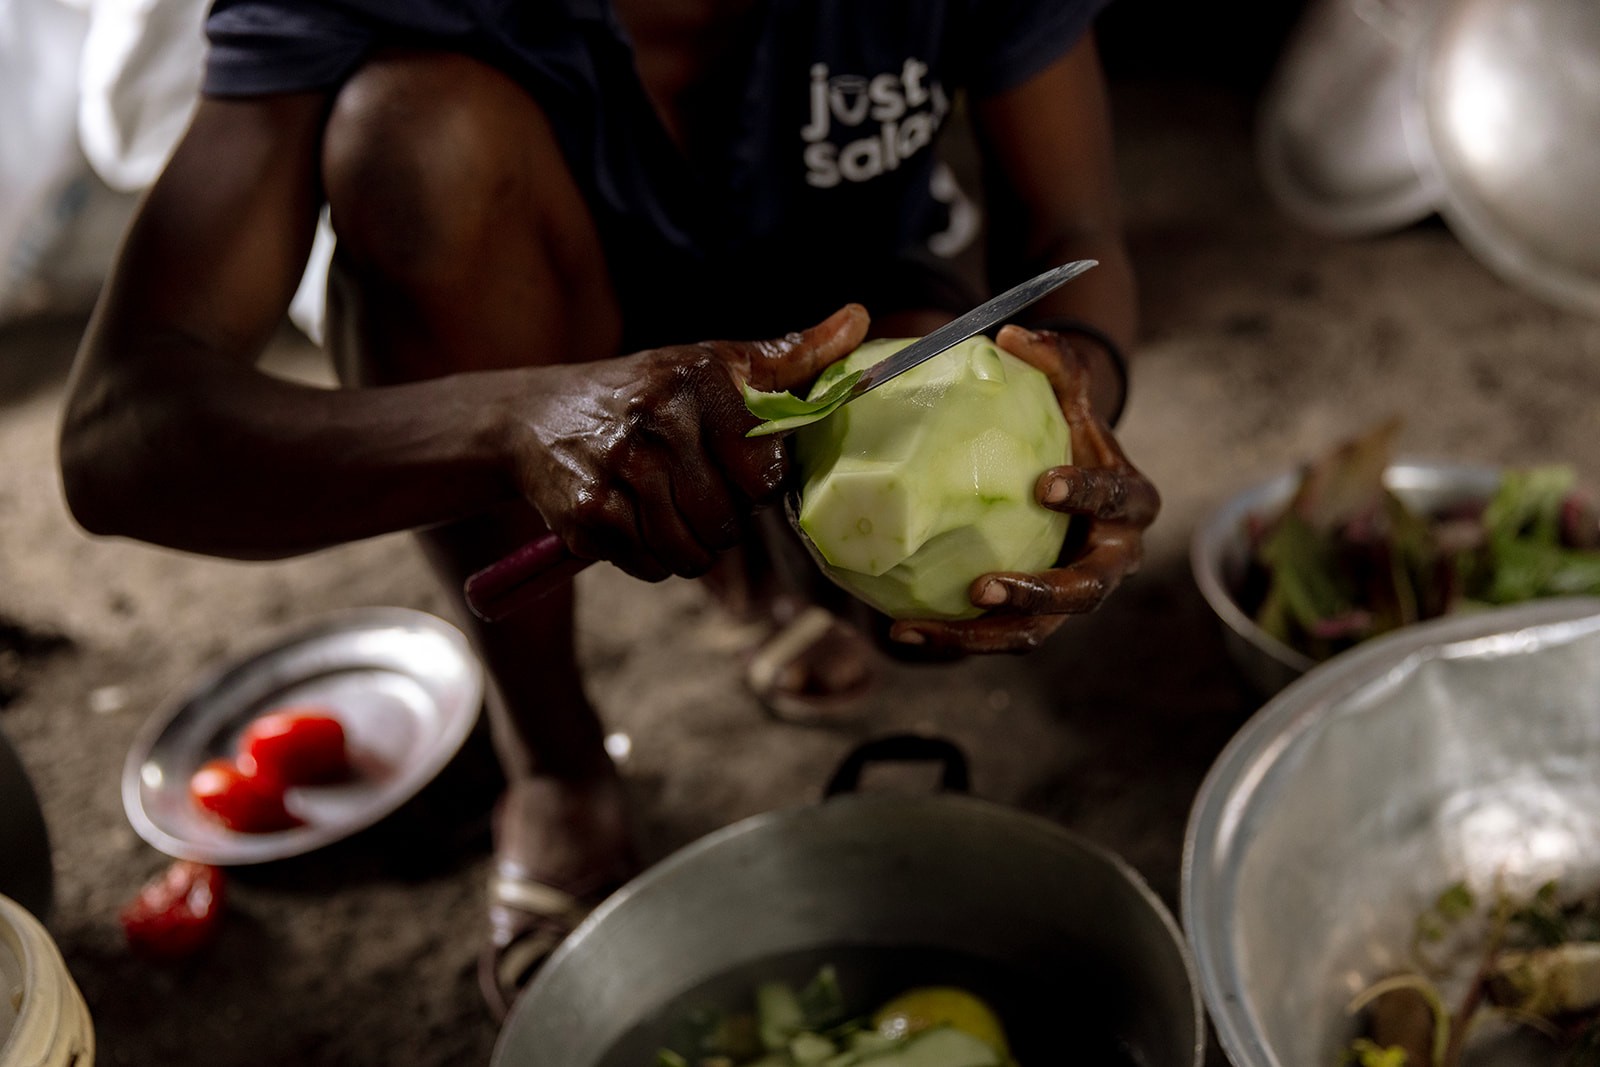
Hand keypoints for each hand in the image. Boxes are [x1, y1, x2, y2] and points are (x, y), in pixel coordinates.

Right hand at [507, 305, 868, 580]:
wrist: (532, 416)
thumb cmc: (646, 392)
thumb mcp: (714, 362)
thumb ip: (790, 355)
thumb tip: (860, 321)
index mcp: (699, 378)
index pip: (764, 475)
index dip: (754, 485)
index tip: (733, 469)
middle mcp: (659, 419)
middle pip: (728, 522)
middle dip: (718, 521)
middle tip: (690, 491)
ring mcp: (620, 468)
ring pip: (692, 553)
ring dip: (685, 546)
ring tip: (663, 508)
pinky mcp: (588, 513)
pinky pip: (651, 567)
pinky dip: (647, 558)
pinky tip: (629, 518)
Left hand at [887, 323, 1160, 653]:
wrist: (1072, 483)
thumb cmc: (1071, 433)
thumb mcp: (1070, 395)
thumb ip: (1055, 362)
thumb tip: (1012, 333)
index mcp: (1132, 504)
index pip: (1121, 501)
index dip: (1089, 495)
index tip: (1044, 484)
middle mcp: (1112, 560)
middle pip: (1086, 590)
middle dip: (1038, 593)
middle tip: (981, 585)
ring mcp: (1073, 596)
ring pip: (1036, 631)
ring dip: (981, 634)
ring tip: (921, 627)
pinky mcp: (1038, 616)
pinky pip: (998, 635)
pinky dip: (953, 637)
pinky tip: (902, 630)